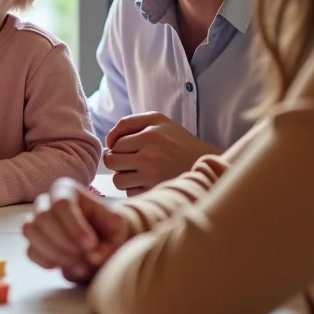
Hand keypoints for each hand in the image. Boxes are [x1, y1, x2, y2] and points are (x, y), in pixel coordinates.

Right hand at [22, 178, 130, 283]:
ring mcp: (35, 220)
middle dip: (65, 243)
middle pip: (43, 217)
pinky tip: (67, 266)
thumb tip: (93, 256)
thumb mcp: (116, 227)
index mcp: (66, 190)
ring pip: (31, 231)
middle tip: (86, 259)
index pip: (61, 203)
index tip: (91, 245)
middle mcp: (46, 201)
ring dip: (56, 254)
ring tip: (80, 266)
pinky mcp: (32, 241)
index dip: (75, 226)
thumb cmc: (107, 229)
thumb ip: (108, 238)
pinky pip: (30, 251)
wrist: (101, 242)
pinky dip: (48, 262)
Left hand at [103, 113, 220, 195]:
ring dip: (124, 177)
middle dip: (116, 162)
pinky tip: (148, 182)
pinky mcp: (156, 191)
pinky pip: (130, 193)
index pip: (114, 142)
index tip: (126, 148)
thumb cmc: (177, 141)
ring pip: (117, 180)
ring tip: (138, 172)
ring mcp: (153, 175)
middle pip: (111, 161)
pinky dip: (135, 189)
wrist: (206, 163)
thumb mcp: (158, 121)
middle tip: (129, 161)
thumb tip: (107, 141)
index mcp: (150, 133)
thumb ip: (129, 123)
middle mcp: (151, 154)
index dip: (116, 146)